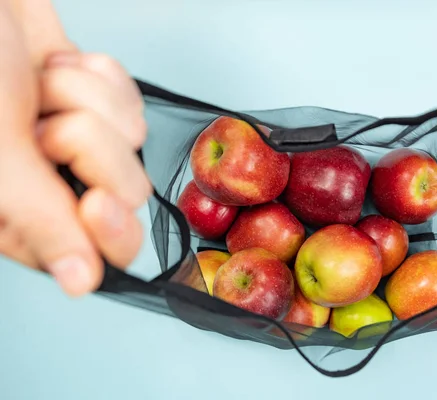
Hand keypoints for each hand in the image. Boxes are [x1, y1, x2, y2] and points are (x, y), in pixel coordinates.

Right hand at [0, 2, 150, 294]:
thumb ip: (40, 220)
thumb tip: (79, 281)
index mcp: (17, 212)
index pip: (94, 254)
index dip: (108, 231)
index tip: (95, 202)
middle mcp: (52, 181)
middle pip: (127, 192)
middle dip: (91, 146)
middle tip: (42, 123)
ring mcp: (77, 138)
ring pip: (133, 141)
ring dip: (86, 100)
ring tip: (35, 84)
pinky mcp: (96, 100)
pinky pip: (132, 100)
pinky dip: (98, 76)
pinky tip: (55, 65)